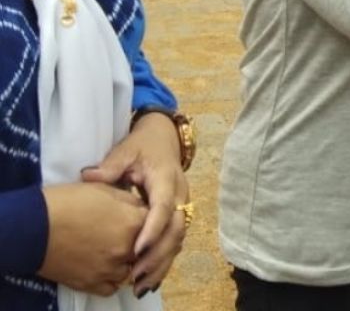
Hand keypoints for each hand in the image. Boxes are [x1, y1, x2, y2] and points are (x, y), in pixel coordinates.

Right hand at [39, 182, 146, 295]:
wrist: (32, 227)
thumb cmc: (68, 202)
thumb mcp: (105, 190)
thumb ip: (130, 201)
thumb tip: (143, 208)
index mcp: (134, 222)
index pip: (156, 223)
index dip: (148, 219)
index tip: (138, 217)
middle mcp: (127, 249)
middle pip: (147, 249)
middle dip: (140, 241)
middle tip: (124, 234)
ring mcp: (111, 269)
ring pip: (132, 269)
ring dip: (127, 261)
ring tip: (112, 249)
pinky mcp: (93, 284)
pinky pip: (113, 286)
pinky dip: (112, 277)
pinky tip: (104, 265)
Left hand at [81, 113, 188, 295]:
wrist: (163, 140)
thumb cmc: (142, 146)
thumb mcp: (126, 150)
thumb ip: (111, 164)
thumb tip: (91, 176)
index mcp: (167, 179)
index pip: (164, 207)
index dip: (153, 229)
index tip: (136, 250)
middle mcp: (181, 195)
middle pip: (177, 230)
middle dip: (158, 255)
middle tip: (135, 276)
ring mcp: (183, 207)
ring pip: (178, 240)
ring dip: (161, 264)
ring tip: (141, 286)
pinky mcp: (179, 217)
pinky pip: (174, 242)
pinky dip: (163, 261)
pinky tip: (148, 279)